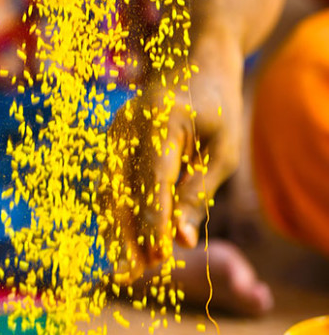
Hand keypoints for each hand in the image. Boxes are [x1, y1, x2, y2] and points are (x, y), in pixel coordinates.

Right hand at [108, 29, 243, 271]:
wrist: (194, 58)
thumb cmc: (217, 105)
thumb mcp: (224, 148)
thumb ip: (199, 191)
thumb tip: (181, 239)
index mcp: (161, 119)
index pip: (154, 180)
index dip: (154, 222)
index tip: (159, 257)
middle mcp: (129, 124)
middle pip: (121, 189)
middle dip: (128, 235)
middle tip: (136, 275)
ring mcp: (115, 131)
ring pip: (109, 190)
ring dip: (117, 230)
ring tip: (126, 268)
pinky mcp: (112, 142)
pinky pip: (110, 183)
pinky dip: (116, 214)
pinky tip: (122, 242)